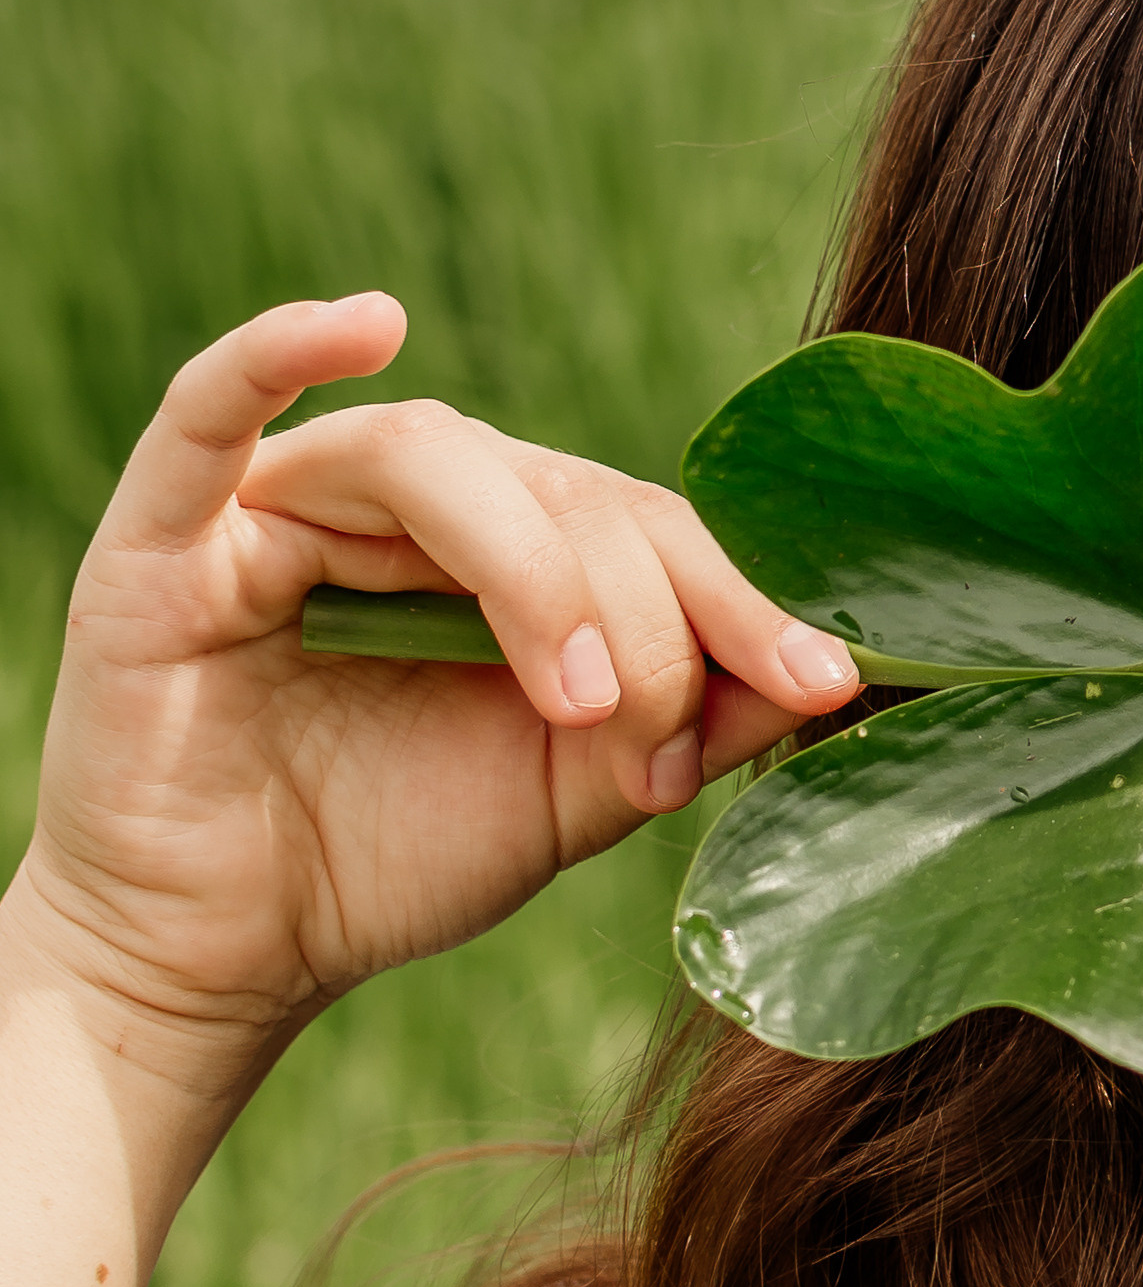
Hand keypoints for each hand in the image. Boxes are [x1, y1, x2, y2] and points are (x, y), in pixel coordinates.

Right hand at [8, 293, 860, 1088]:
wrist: (224, 963)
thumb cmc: (388, 861)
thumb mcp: (572, 794)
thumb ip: (688, 723)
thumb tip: (830, 672)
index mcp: (510, 550)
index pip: (646, 524)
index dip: (740, 594)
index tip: (824, 678)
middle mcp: (406, 510)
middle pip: (562, 489)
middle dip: (646, 614)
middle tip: (658, 743)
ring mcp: (283, 510)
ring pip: (436, 461)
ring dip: (533, 572)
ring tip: (576, 701)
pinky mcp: (169, 539)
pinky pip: (214, 409)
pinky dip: (282, 349)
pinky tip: (365, 323)